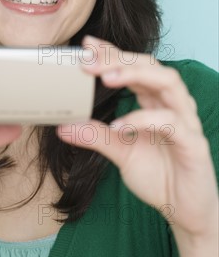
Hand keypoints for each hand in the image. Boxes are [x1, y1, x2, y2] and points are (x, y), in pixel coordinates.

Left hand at [57, 35, 217, 240]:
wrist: (184, 210)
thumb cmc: (159, 176)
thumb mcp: (120, 152)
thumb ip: (96, 137)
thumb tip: (63, 127)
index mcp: (156, 103)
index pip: (136, 67)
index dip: (113, 53)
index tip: (86, 45)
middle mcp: (173, 105)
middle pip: (151, 66)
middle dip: (119, 59)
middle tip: (88, 59)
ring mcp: (186, 122)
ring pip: (168, 83)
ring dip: (136, 75)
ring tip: (106, 77)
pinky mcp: (193, 144)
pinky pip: (171, 123)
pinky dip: (143, 120)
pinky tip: (119, 126)